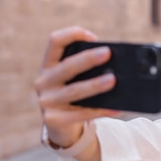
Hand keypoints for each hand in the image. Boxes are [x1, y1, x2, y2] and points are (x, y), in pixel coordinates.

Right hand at [34, 26, 117, 147]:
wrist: (61, 125)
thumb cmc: (74, 93)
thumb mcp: (75, 78)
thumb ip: (88, 68)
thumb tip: (116, 64)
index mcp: (48, 64)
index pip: (55, 41)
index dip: (72, 34)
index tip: (93, 37)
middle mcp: (43, 81)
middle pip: (66, 66)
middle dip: (88, 59)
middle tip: (107, 53)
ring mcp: (46, 101)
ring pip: (74, 91)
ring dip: (94, 85)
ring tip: (113, 80)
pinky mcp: (54, 120)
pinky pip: (81, 114)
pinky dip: (100, 110)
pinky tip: (115, 108)